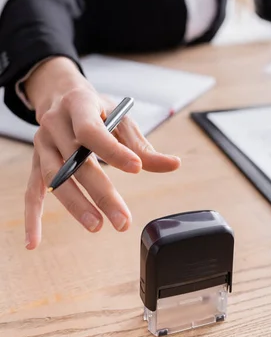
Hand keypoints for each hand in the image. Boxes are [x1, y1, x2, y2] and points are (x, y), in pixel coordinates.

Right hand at [24, 57, 180, 249]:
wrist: (62, 96)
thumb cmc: (97, 110)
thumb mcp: (121, 118)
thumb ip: (142, 146)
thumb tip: (173, 165)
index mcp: (79, 104)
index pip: (91, 130)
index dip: (112, 151)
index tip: (136, 169)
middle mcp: (55, 123)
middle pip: (74, 161)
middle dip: (100, 193)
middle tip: (122, 219)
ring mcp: (42, 144)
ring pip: (54, 178)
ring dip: (75, 205)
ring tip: (97, 226)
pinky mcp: (35, 161)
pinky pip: (32, 191)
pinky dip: (33, 217)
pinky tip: (35, 241)